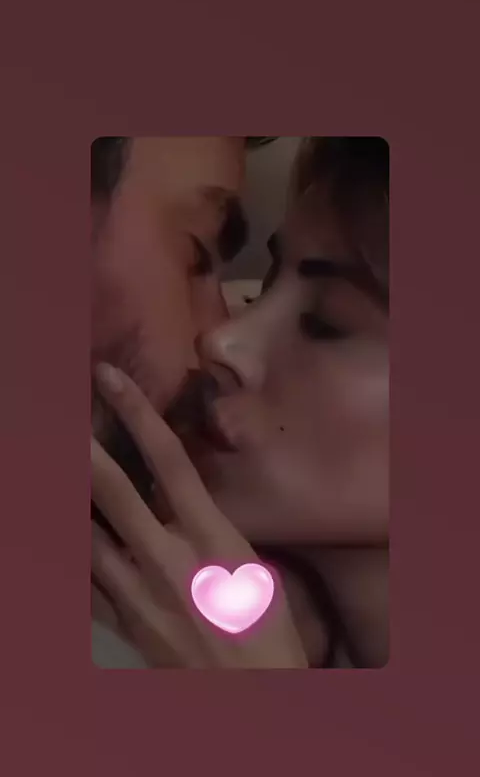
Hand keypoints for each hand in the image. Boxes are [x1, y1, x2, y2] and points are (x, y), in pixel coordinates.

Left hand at [91, 364, 307, 668]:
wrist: (253, 696)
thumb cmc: (265, 627)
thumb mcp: (248, 564)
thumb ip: (208, 526)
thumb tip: (178, 496)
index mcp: (211, 539)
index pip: (170, 463)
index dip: (137, 415)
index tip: (109, 380)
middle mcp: (168, 560)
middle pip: (113, 493)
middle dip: (83, 448)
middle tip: (62, 414)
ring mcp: (138, 595)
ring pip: (85, 537)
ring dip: (69, 500)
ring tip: (58, 471)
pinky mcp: (122, 624)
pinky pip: (83, 583)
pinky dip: (72, 555)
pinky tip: (67, 536)